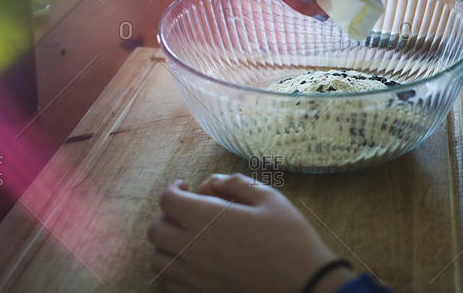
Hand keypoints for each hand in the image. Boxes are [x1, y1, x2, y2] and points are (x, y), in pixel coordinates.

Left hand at [147, 174, 354, 292]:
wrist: (306, 285)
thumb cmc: (290, 239)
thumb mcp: (269, 198)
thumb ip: (237, 183)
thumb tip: (214, 181)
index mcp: (207, 219)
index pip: (168, 200)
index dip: (173, 189)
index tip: (184, 186)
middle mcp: (194, 249)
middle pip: (156, 231)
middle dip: (165, 215)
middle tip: (182, 212)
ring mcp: (196, 278)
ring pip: (158, 261)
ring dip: (166, 245)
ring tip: (185, 239)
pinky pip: (170, 287)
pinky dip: (173, 274)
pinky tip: (192, 266)